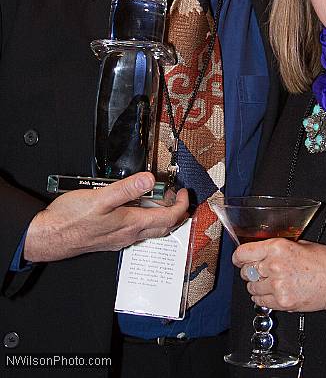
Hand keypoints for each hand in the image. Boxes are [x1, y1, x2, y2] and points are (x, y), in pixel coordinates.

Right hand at [24, 172, 188, 261]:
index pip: (167, 218)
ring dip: (160, 216)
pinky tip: (136, 209)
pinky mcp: (109, 239)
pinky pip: (136, 230)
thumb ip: (126, 189)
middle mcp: (128, 234)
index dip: (180, 205)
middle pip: (162, 227)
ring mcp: (119, 238)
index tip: (183, 192)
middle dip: (175, 212)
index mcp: (130, 224)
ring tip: (160, 198)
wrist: (49, 237)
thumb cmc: (70, 220)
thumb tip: (148, 179)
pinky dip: (144, 218)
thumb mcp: (100, 198)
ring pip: (149, 229)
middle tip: (178, 196)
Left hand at [233, 238, 325, 314]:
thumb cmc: (325, 261)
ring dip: (257, 286)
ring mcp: (278, 286)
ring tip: (268, 283)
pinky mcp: (283, 302)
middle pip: (246, 271)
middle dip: (250, 272)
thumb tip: (261, 251)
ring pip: (252, 288)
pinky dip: (263, 298)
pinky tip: (272, 293)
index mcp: (277, 247)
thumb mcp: (299, 244)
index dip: (238, 257)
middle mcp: (274, 265)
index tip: (238, 260)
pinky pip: (261, 302)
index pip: (244, 252)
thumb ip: (277, 248)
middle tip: (257, 272)